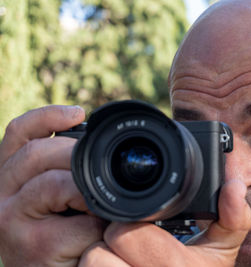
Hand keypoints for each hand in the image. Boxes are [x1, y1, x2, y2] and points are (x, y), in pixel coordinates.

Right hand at [0, 105, 105, 266]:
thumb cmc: (57, 235)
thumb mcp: (52, 197)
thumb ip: (60, 170)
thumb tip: (92, 144)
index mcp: (8, 178)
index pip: (18, 134)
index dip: (47, 117)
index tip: (78, 113)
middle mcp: (0, 196)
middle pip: (36, 154)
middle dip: (76, 154)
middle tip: (100, 169)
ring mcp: (10, 222)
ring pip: (54, 183)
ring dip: (87, 190)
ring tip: (99, 205)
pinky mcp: (34, 246)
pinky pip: (78, 222)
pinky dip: (96, 225)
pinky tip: (96, 232)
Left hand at [79, 179, 250, 266]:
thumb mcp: (222, 253)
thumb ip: (234, 218)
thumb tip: (235, 187)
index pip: (124, 233)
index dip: (132, 226)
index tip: (144, 230)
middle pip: (99, 251)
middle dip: (113, 244)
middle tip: (130, 246)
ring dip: (100, 261)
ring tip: (122, 262)